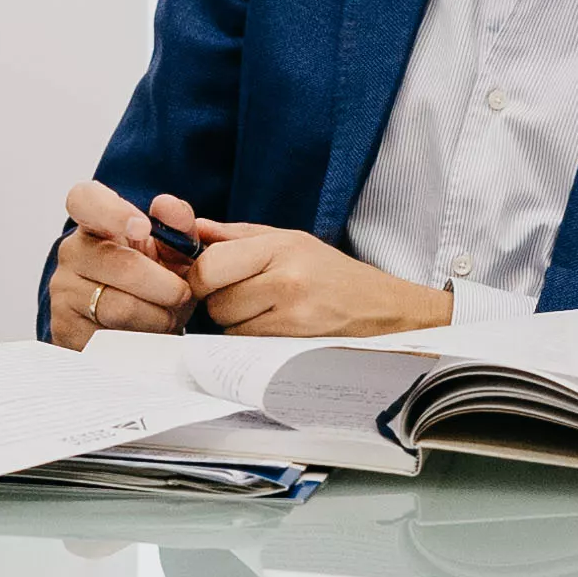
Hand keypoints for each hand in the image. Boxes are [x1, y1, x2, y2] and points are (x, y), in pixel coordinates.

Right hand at [46, 180, 201, 347]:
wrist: (129, 325)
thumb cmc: (152, 277)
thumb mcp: (170, 249)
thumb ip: (177, 223)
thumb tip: (167, 206)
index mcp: (94, 222)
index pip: (85, 201)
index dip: (113, 212)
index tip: (143, 228)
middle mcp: (72, 253)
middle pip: (124, 267)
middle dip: (168, 286)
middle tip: (183, 295)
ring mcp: (63, 294)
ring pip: (122, 309)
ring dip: (160, 317)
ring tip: (169, 316)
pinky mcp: (66, 332)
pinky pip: (113, 340)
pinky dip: (142, 340)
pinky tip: (149, 335)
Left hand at [160, 205, 450, 339]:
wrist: (384, 312)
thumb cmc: (333, 275)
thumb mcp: (290, 241)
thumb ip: (237, 236)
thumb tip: (193, 230)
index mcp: (281, 247)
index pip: (209, 265)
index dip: (199, 277)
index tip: (209, 280)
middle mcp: (286, 280)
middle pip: (214, 300)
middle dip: (218, 301)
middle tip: (244, 296)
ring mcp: (292, 317)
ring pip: (228, 327)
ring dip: (235, 324)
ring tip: (266, 312)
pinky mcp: (295, 346)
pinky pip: (248, 346)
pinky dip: (252, 340)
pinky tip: (276, 329)